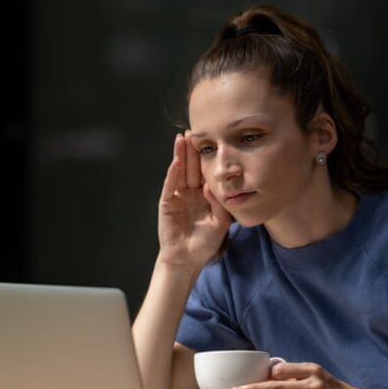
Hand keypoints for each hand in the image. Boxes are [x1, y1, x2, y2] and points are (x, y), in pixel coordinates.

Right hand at [157, 133, 231, 267]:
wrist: (188, 258)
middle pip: (191, 167)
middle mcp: (190, 192)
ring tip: (181, 139)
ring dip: (180, 155)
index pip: (204, 171)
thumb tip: (212, 186)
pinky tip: (175, 162)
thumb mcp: (220, 223)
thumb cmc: (205, 242)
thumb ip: (219, 204)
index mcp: (203, 195)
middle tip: (192, 130)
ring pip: (179, 172)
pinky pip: (170, 186)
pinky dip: (172, 174)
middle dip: (191, 150)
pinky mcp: (167, 204)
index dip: (206, 156)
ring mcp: (177, 197)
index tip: (210, 139)